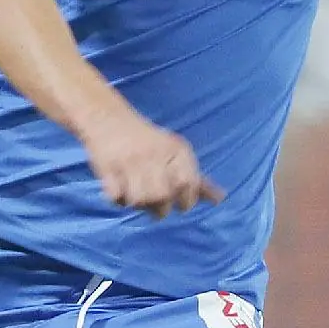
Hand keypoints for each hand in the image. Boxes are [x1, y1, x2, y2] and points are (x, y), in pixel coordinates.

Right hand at [80, 106, 224, 217]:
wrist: (109, 119)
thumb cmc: (149, 144)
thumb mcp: (177, 155)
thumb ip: (198, 180)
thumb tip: (221, 199)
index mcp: (176, 150)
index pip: (189, 184)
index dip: (186, 199)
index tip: (179, 200)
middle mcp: (155, 153)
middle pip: (163, 197)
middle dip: (160, 208)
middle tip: (155, 202)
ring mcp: (130, 160)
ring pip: (139, 200)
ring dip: (138, 204)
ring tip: (136, 195)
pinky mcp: (107, 166)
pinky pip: (116, 198)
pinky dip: (118, 199)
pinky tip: (119, 188)